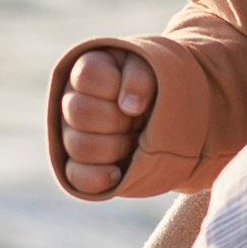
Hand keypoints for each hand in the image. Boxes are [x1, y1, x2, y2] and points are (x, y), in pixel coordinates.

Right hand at [60, 46, 157, 197]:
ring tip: (135, 142)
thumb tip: (129, 107)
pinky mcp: (82, 167)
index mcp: (90, 72)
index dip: (114, 88)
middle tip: (138, 120)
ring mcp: (73, 136)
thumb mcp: (156, 69)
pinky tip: (118, 173)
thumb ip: (140, 76)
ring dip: (114, 147)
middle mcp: (73, 102)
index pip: (87, 76)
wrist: (173, 119)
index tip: (136, 94)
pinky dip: (97, 178)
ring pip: (78, 146)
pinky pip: (76, 177)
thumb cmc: (161, 87)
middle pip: (78, 112)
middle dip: (116, 119)